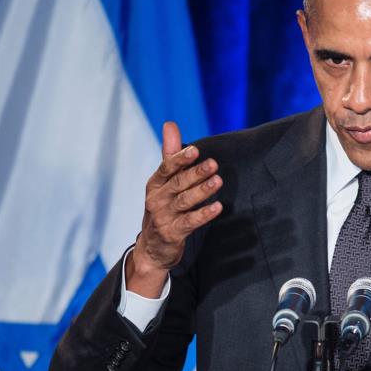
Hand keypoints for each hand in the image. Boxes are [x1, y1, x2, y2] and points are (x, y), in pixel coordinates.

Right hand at [127, 122, 222, 296]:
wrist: (152, 247)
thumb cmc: (163, 206)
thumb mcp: (164, 181)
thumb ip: (170, 154)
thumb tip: (170, 124)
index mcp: (156, 183)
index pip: (167, 167)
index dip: (181, 158)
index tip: (196, 150)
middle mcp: (157, 198)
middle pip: (178, 183)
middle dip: (196, 173)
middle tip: (214, 163)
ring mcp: (164, 216)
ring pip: (185, 201)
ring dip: (202, 191)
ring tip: (218, 181)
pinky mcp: (173, 233)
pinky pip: (190, 222)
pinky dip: (204, 214)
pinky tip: (218, 207)